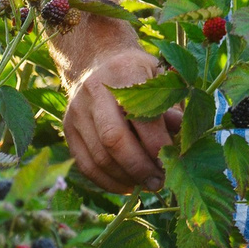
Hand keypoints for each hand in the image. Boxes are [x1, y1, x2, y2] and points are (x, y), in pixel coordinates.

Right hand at [61, 34, 181, 193]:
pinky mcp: (67, 130)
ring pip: (98, 157)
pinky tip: (127, 186)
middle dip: (139, 166)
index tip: (173, 161)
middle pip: (113, 139)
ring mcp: (76, 112)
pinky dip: (107, 182)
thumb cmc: (138, 74)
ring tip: (147, 184)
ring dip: (125, 178)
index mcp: (124, 72)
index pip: (141, 116)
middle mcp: (94, 91)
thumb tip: (181, 143)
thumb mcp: (161, 79)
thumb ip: (172, 108)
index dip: (158, 144)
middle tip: (159, 181)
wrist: (98, 61)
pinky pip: (85, 165)